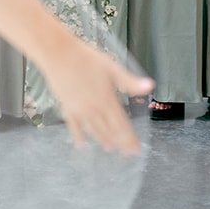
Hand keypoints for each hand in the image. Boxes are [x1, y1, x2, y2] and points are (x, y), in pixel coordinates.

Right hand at [41, 39, 151, 153]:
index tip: (135, 148)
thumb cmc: (86, 59)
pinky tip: (81, 144)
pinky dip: (79, 137)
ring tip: (109, 148)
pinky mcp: (67, 108)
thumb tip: (149, 86)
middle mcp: (94, 109)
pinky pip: (74, 127)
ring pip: (94, 130)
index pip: (121, 124)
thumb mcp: (112, 68)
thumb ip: (130, 82)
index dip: (129, 138)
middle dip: (120, 142)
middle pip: (109, 130)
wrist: (59, 55)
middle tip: (127, 153)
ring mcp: (79, 110)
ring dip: (103, 140)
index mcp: (107, 99)